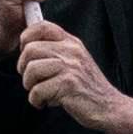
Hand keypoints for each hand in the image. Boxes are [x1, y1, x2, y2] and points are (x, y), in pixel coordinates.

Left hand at [14, 18, 132, 133]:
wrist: (108, 107)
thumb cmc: (87, 87)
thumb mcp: (76, 61)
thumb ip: (56, 51)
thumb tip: (27, 46)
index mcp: (72, 43)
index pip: (42, 26)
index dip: (26, 37)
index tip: (25, 52)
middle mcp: (71, 51)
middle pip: (30, 49)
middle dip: (24, 67)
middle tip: (31, 79)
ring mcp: (70, 67)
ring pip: (31, 69)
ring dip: (29, 85)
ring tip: (40, 92)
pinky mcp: (68, 85)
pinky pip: (37, 90)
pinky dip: (37, 100)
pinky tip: (46, 102)